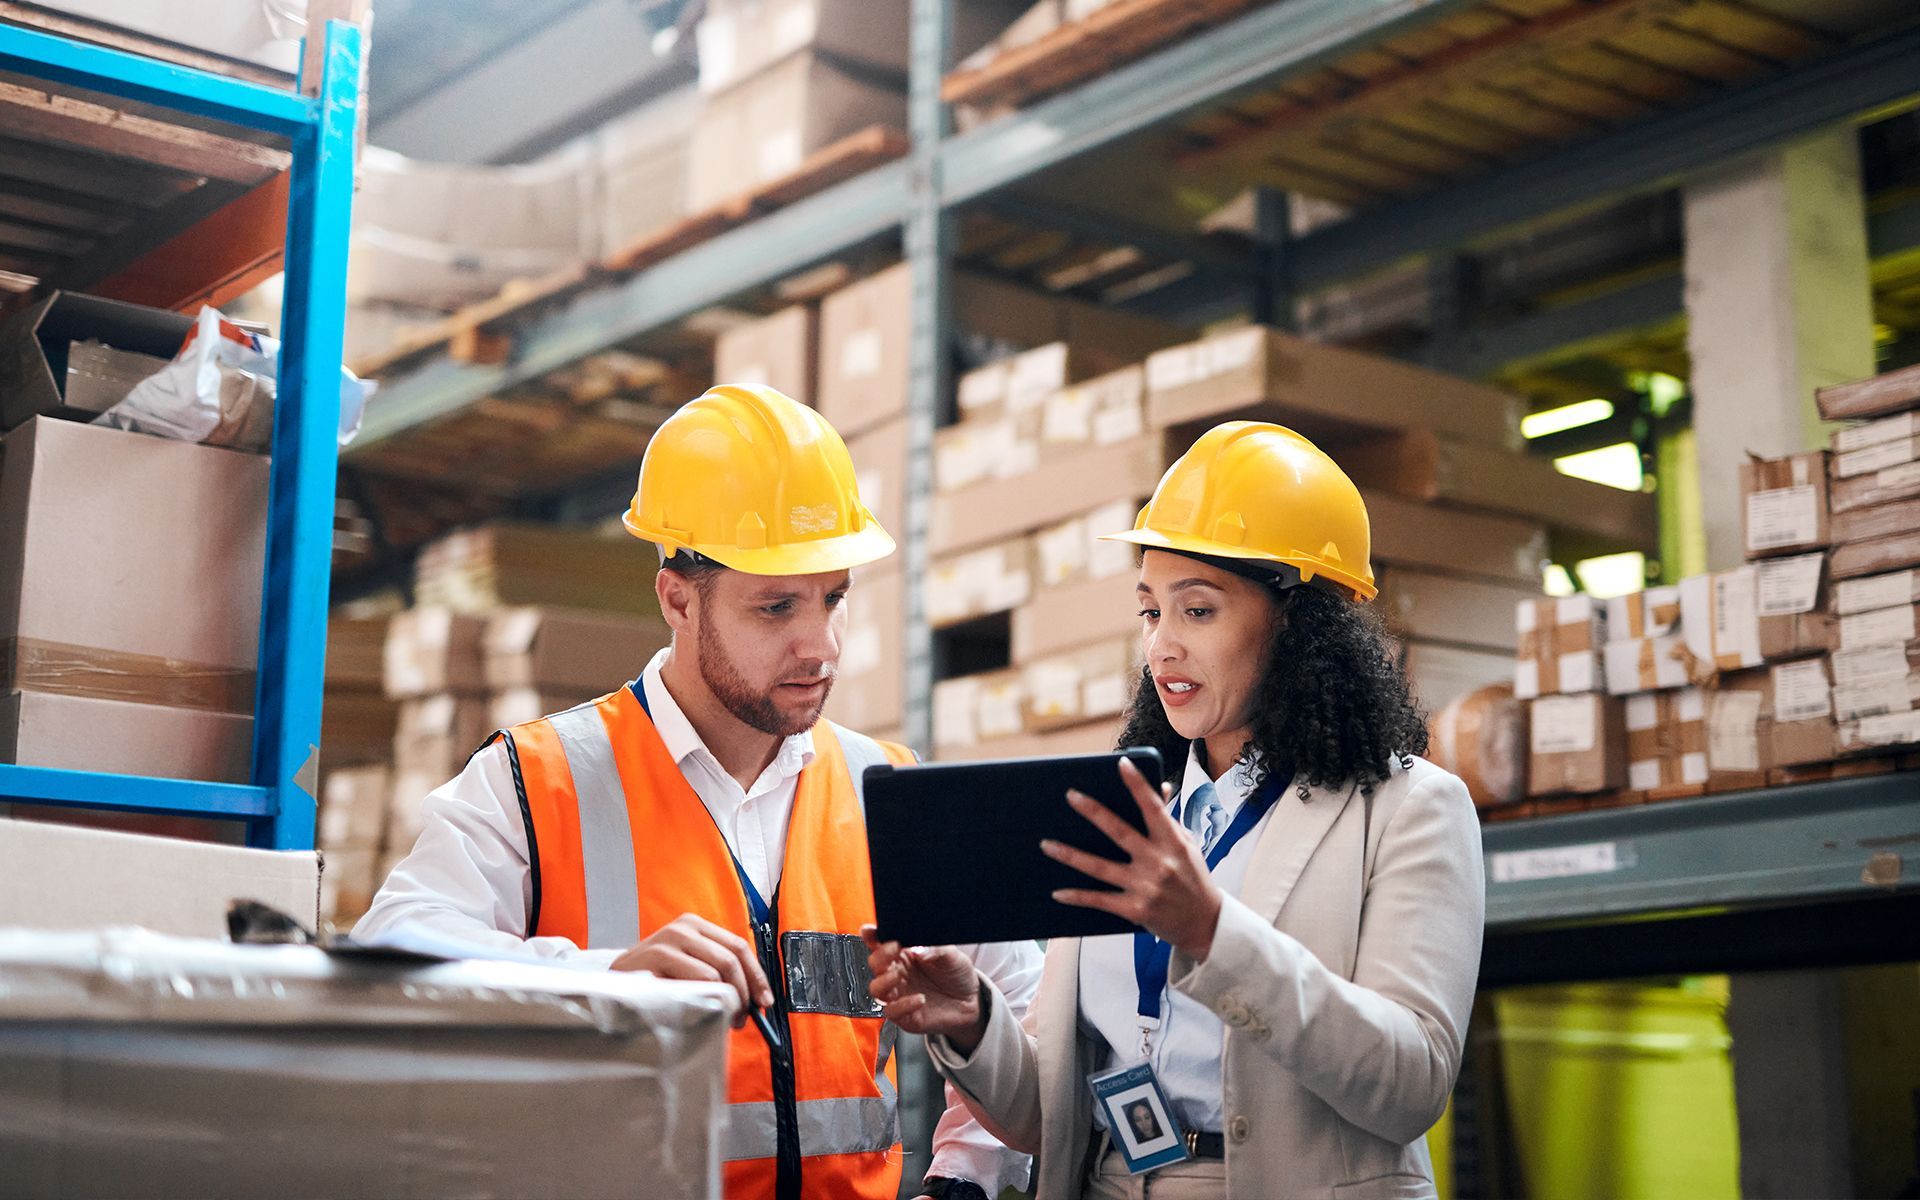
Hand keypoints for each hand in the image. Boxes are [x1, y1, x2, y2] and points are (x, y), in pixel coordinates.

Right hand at [612, 912, 773, 1027]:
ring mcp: (666, 942)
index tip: (765, 1000)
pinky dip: (704, 1000)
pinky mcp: (653, 960)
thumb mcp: (689, 965)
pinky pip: (693, 984)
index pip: (738, 946)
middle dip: (743, 993)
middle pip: (730, 960)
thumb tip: (757, 996)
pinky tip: (700, 1010)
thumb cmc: (657, 978)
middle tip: (742, 1018)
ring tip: (722, 1018)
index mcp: (695, 925)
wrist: (614, 983)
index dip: (756, 975)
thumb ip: (718, 970)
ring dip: (726, 1001)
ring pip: (714, 973)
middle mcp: (682, 928)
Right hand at [861, 925, 986, 1049]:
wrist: (972, 1001)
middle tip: (894, 950)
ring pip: (876, 989)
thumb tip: (918, 948)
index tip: (870, 932)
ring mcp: (899, 994)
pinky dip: (902, 1005)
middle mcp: (898, 973)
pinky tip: (919, 999)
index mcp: (904, 954)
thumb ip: (934, 948)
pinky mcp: (905, 1015)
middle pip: (874, 964)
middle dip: (879, 957)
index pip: (880, 943)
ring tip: (898, 976)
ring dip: (884, 981)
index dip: (871, 936)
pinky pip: (892, 1012)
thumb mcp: (951, 955)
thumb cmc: (957, 974)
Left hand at [1042, 757, 1224, 959]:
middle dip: (1094, 812)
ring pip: (1100, 868)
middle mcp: (1158, 862)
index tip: (1121, 763)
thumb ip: (1169, 820)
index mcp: (1173, 843)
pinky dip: (1077, 897)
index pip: (1154, 807)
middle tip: (1071, 795)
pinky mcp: (1134, 909)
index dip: (1138, 784)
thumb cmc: (1194, 879)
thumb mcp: (1187, 846)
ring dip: (1070, 855)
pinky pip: (1100, 900)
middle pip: (1119, 832)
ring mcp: (1145, 887)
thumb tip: (1161, 787)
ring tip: (1046, 844)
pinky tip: (1057, 892)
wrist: (1204, 924)